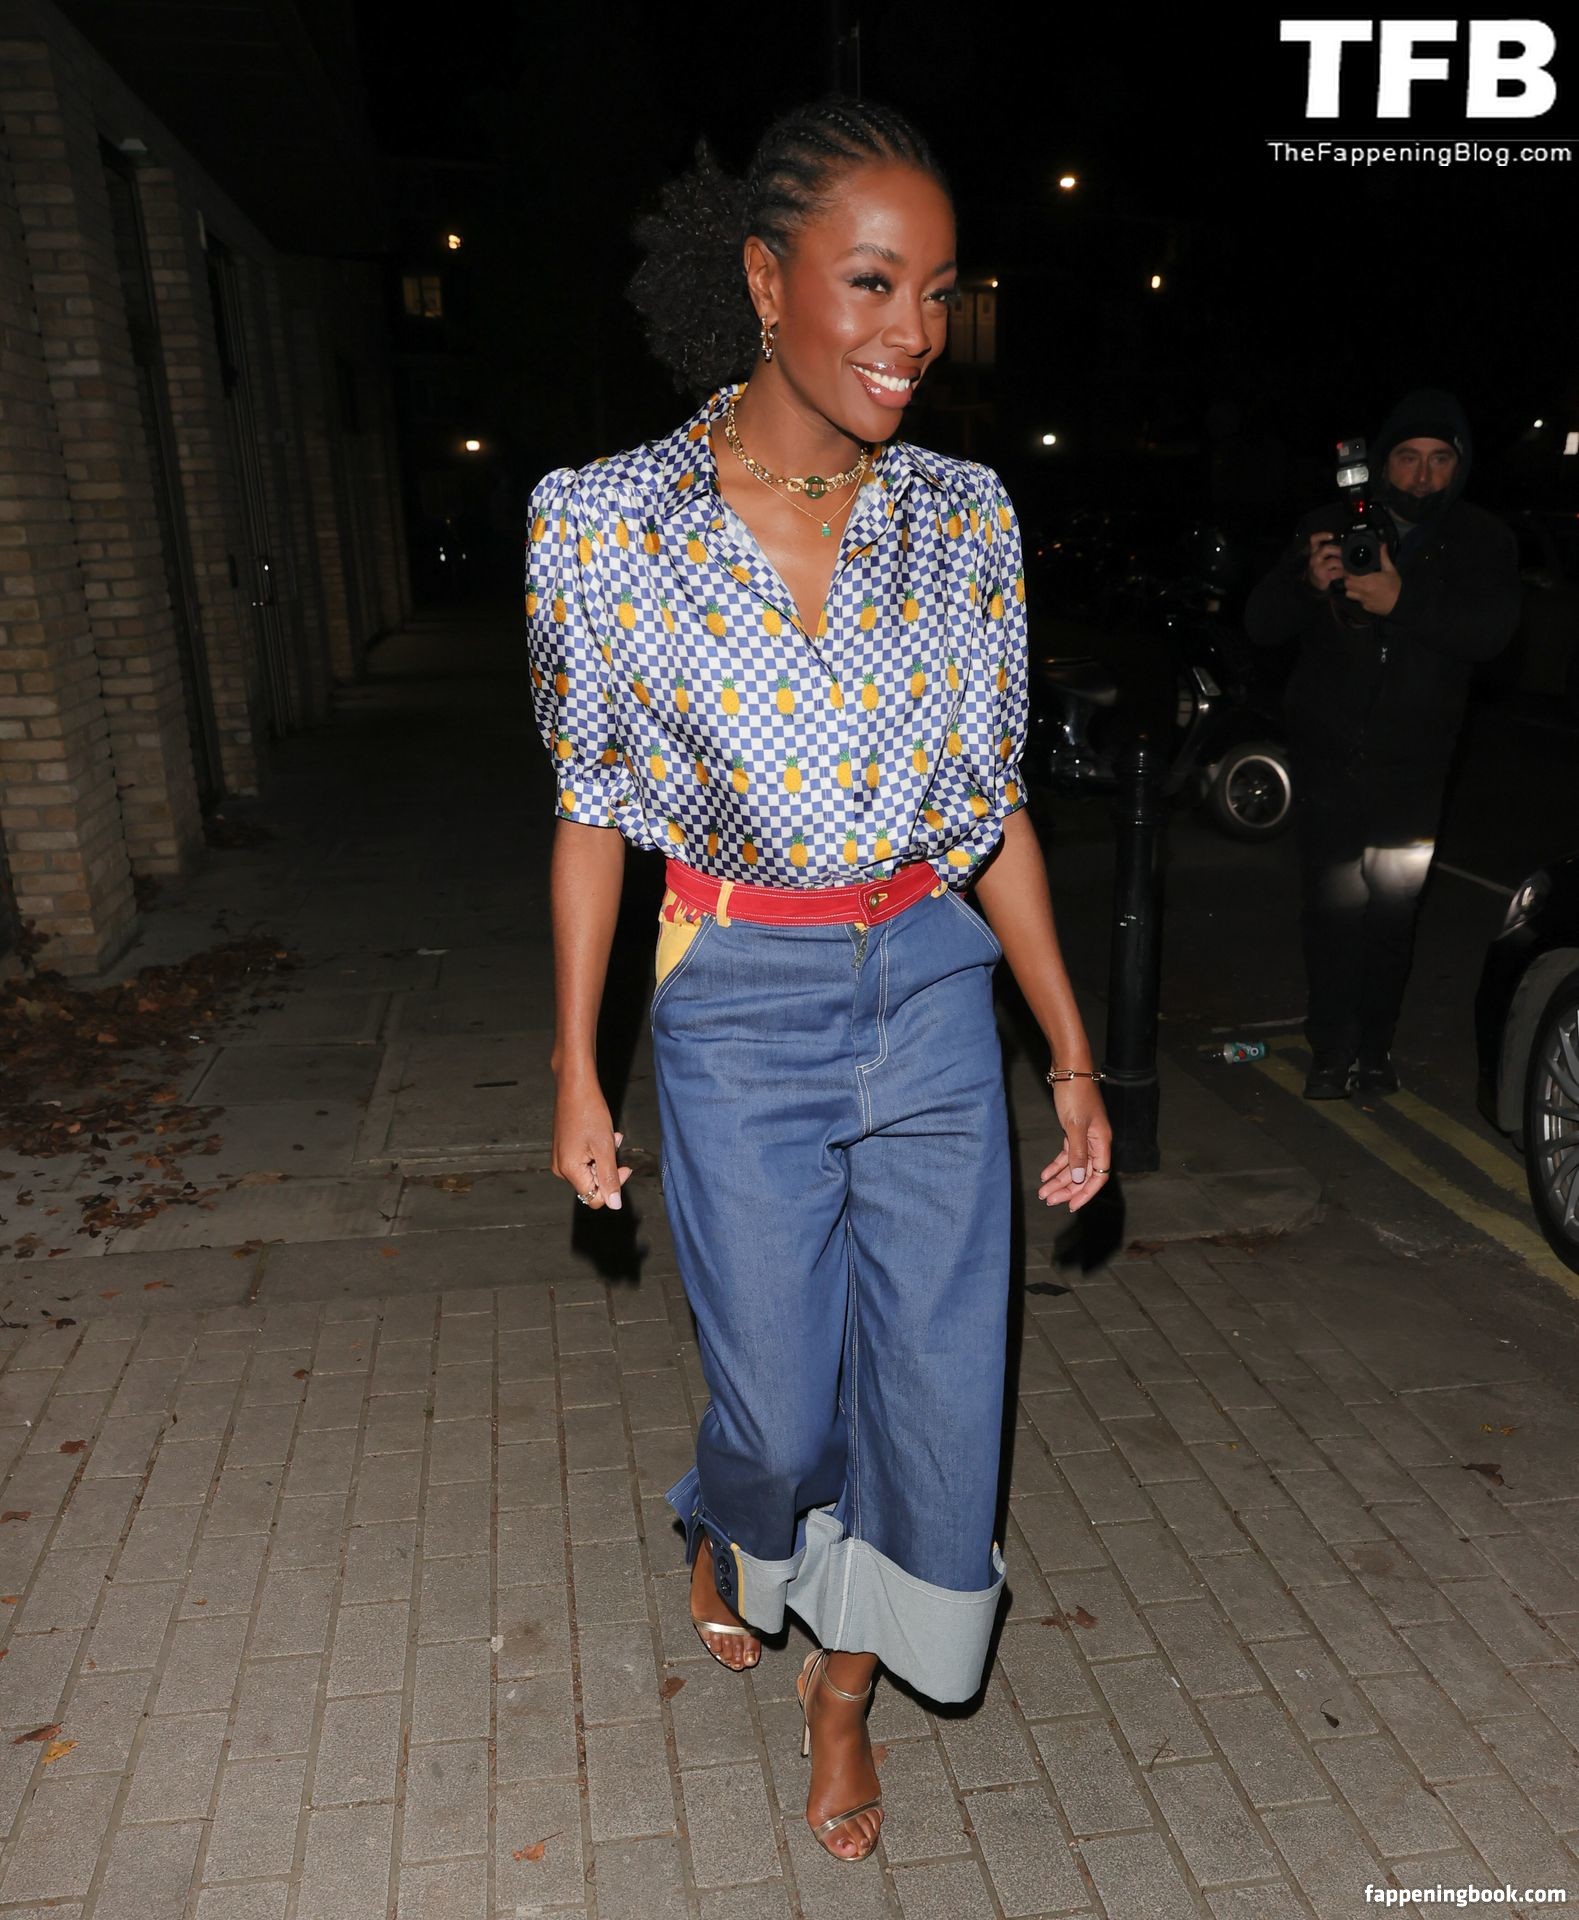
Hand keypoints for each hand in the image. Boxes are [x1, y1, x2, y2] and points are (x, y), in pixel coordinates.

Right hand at [551, 1071, 631, 1210]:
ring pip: (590, 1170)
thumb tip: (614, 1204)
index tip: (623, 1166)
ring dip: (605, 1157)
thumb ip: (609, 1177)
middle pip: (592, 1185)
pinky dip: (597, 1150)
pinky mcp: (563, 1149)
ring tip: (609, 1136)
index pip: (594, 1198)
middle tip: (615, 1145)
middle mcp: (561, 1168)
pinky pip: (584, 1160)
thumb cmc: (589, 1112)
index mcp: (569, 1170)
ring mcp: (560, 1158)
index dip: (612, 1187)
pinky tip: (602, 1134)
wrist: (574, 1086)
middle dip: (608, 1167)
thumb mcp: (605, 1147)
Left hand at [1037, 1078, 1112, 1212]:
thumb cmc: (1075, 1094)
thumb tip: (1081, 1178)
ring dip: (1058, 1179)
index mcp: (1102, 1141)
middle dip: (1067, 1189)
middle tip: (1048, 1200)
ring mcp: (1084, 1137)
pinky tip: (1044, 1175)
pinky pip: (1066, 1154)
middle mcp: (1096, 1142)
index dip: (1086, 1192)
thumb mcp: (1074, 1125)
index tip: (1071, 1205)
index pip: (1099, 1175)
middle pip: (1084, 1173)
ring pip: (1073, 1165)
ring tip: (1043, 1192)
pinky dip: (1056, 1165)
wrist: (1069, 1069)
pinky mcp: (1073, 1131)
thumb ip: (1078, 1153)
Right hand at [1305, 530, 1342, 592]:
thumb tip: (1345, 546)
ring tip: (1347, 566)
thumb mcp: (1322, 557)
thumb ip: (1330, 550)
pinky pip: (1336, 572)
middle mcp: (1314, 558)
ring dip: (1342, 563)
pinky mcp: (1323, 576)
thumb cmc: (1321, 567)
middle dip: (1337, 550)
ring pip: (1333, 561)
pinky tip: (1345, 574)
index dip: (1322, 535)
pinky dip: (1343, 572)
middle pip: (1325, 549)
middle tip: (1345, 554)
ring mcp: (1317, 567)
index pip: (1314, 540)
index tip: (1332, 536)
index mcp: (1314, 551)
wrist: (1314, 583)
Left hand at [1340, 541, 1400, 615]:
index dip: (1348, 572)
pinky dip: (1359, 597)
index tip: (1350, 569)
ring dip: (1351, 589)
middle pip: (1347, 584)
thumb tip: (1382, 545)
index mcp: (1369, 580)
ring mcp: (1363, 600)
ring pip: (1349, 594)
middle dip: (1348, 580)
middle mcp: (1363, 590)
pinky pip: (1357, 601)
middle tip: (1354, 576)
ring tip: (1357, 585)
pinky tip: (1365, 594)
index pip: (1350, 575)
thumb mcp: (1391, 570)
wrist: (1401, 603)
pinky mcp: (1365, 607)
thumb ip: (1384, 557)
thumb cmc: (1396, 586)